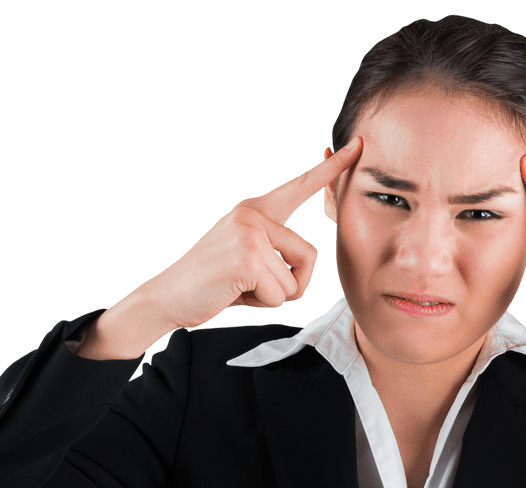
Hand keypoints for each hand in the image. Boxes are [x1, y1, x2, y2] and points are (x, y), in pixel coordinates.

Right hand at [141, 136, 363, 331]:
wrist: (168, 296)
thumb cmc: (213, 281)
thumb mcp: (247, 254)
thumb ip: (275, 247)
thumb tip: (308, 260)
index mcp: (255, 209)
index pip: (300, 186)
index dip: (331, 170)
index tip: (357, 146)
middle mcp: (253, 214)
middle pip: (309, 255)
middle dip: (292, 283)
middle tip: (254, 285)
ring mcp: (250, 234)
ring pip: (295, 282)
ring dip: (273, 296)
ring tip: (241, 287)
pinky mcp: (248, 259)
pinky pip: (280, 295)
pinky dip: (261, 303)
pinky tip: (234, 293)